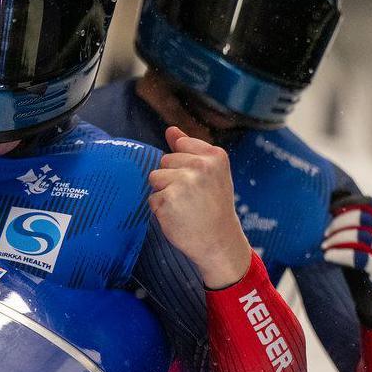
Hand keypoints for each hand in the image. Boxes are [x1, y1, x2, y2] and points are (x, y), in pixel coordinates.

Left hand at [149, 126, 251, 288]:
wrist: (219, 242)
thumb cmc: (213, 207)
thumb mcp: (210, 173)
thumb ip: (189, 149)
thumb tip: (170, 129)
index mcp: (214, 155)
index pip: (180, 144)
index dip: (185, 166)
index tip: (200, 182)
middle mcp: (200, 165)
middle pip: (164, 160)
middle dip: (172, 179)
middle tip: (193, 198)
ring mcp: (183, 182)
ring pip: (155, 178)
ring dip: (164, 193)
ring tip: (184, 206)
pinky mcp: (167, 199)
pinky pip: (152, 198)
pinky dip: (161, 210)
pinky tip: (179, 217)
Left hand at [323, 195, 371, 330]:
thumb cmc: (363, 254)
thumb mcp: (363, 233)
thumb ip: (352, 219)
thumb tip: (328, 198)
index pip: (369, 203)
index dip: (348, 202)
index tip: (329, 208)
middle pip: (363, 218)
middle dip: (339, 222)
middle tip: (325, 232)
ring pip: (361, 236)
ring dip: (337, 238)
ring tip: (324, 245)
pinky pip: (359, 258)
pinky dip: (340, 254)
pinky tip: (328, 255)